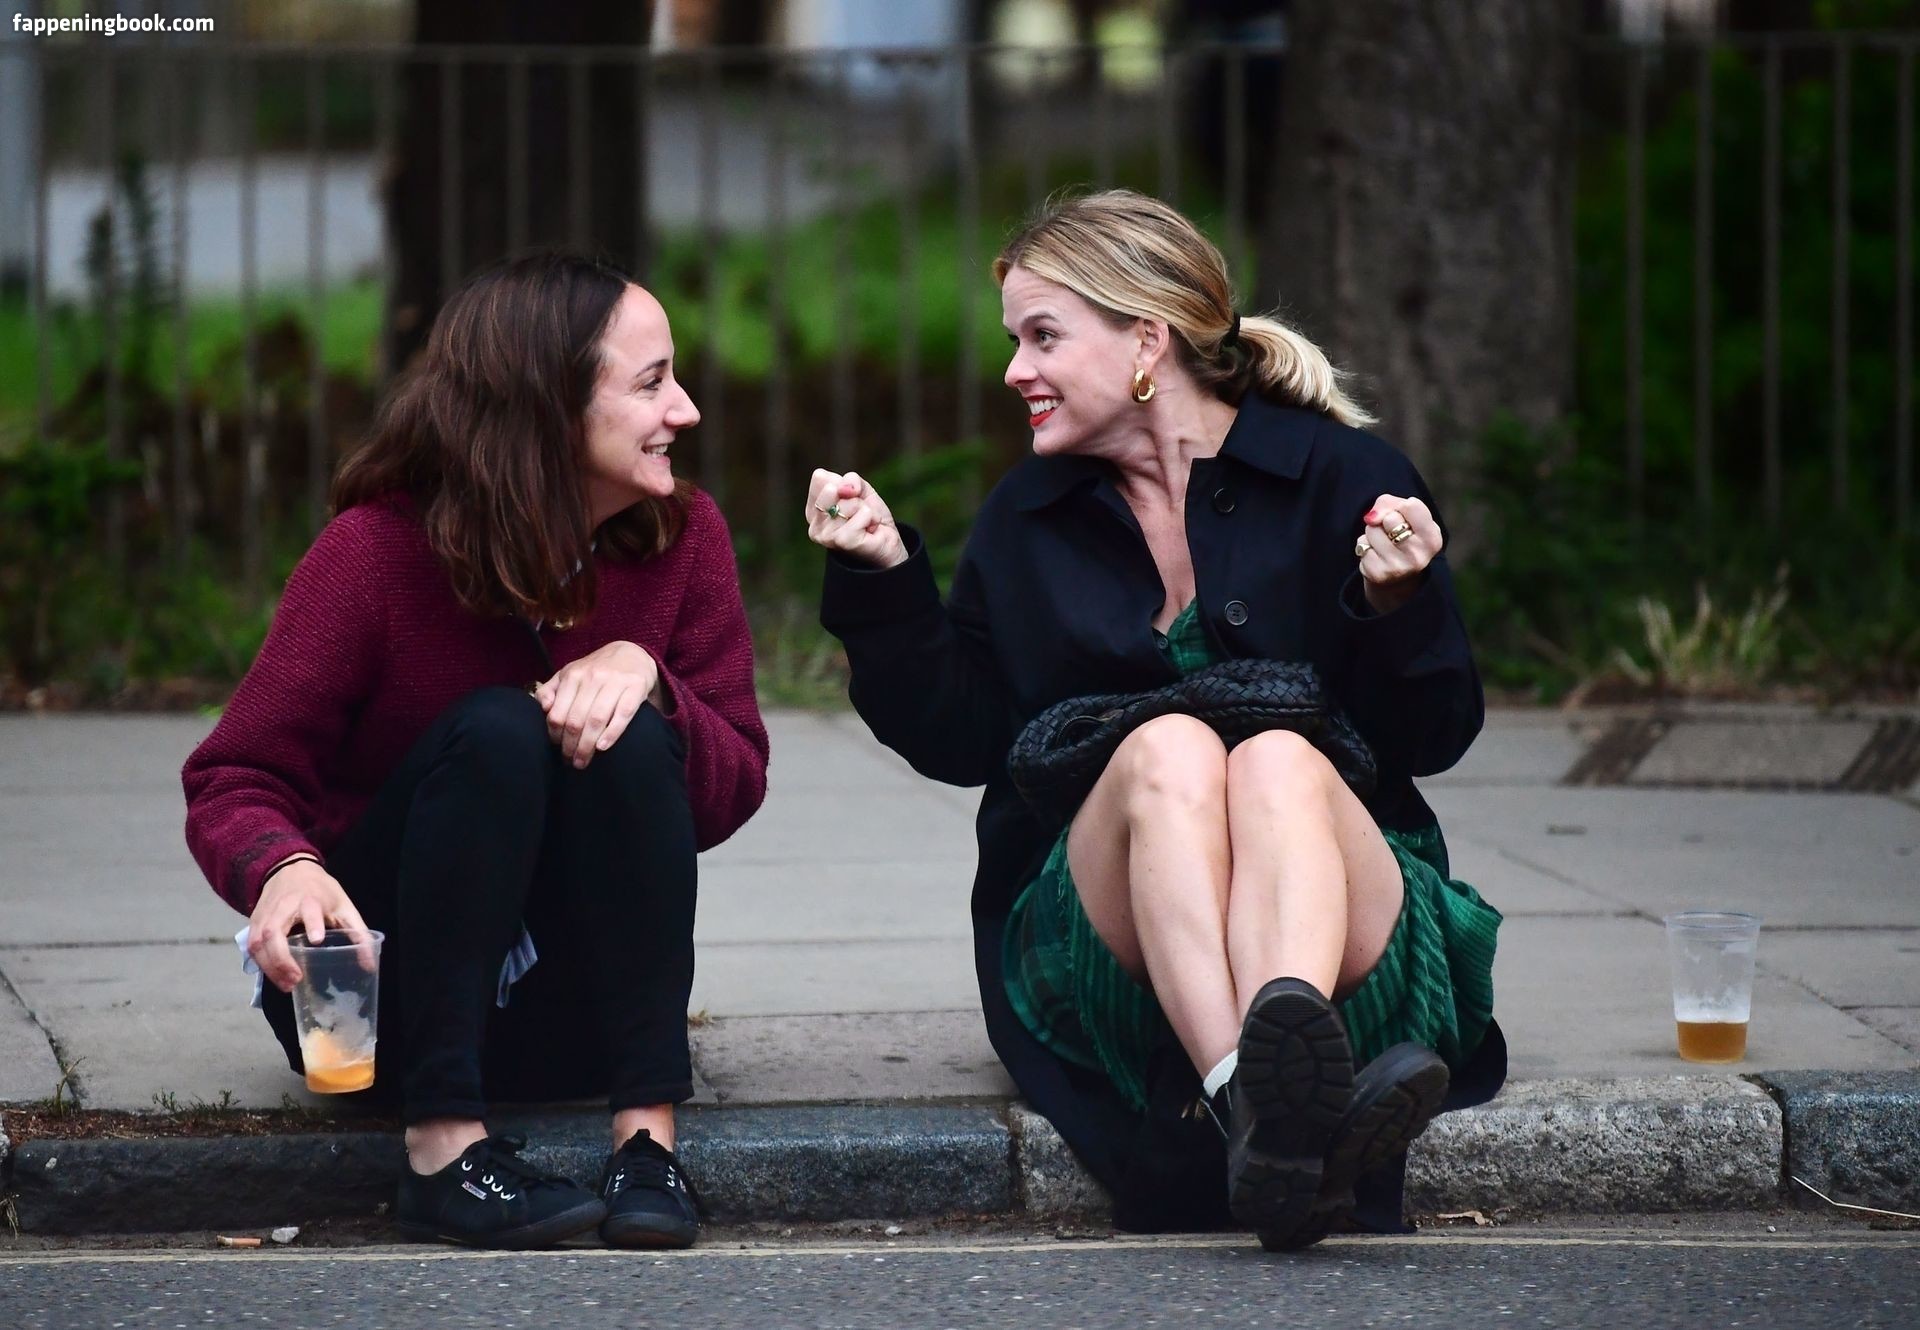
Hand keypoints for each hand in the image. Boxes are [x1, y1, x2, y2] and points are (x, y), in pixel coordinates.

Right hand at [247, 859, 370, 992]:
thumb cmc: (321, 891)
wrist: (289, 869)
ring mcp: (265, 915)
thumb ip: (358, 933)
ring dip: (270, 967)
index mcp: (309, 899)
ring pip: (257, 942)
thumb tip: (369, 964)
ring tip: (286, 986)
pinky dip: (261, 963)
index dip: (313, 923)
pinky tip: (274, 976)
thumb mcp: (343, 906)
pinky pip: (251, 946)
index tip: (317, 939)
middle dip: (281, 959)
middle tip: (296, 979)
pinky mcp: (254, 922)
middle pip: (273, 932)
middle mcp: (283, 907)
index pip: (309, 910)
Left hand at [534, 639, 661, 767]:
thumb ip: (551, 689)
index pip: (557, 712)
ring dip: (588, 745)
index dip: (555, 735)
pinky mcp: (636, 687)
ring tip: (583, 761)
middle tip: (571, 762)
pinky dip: (612, 733)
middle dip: (571, 746)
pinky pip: (623, 714)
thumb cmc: (597, 670)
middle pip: (576, 720)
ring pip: (596, 719)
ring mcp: (615, 682)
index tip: (557, 748)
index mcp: (573, 675)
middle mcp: (593, 677)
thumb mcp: (571, 673)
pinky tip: (603, 747)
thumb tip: (543, 708)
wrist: (632, 654)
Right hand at [805, 469, 906, 569]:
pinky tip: (870, 530)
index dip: (843, 484)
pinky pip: (863, 514)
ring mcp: (826, 536)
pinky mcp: (842, 541)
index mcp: (813, 510)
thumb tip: (846, 489)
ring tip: (865, 524)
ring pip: (850, 503)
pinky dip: (873, 518)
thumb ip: (851, 480)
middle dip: (854, 497)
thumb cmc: (869, 518)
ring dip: (866, 510)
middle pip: (832, 488)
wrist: (887, 544)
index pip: (820, 477)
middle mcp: (814, 525)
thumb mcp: (861, 490)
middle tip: (859, 514)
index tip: (850, 501)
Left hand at [1354, 494, 1441, 613]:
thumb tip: (1371, 518)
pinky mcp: (1377, 574)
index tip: (1404, 518)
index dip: (1402, 507)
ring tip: (1384, 545)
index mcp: (1432, 540)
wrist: (1396, 577)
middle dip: (1386, 520)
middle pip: (1390, 517)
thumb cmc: (1402, 536)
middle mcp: (1418, 556)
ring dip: (1373, 532)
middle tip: (1393, 535)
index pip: (1411, 506)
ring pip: (1372, 529)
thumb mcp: (1406, 515)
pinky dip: (1364, 545)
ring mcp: (1397, 567)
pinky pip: (1362, 544)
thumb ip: (1390, 503)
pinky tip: (1376, 555)